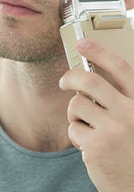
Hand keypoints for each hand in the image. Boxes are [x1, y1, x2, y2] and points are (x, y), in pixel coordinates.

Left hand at [59, 38, 133, 191]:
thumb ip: (120, 103)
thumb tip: (87, 82)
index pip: (122, 68)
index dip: (100, 52)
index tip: (83, 43)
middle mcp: (132, 113)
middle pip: (90, 81)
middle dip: (71, 77)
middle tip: (64, 81)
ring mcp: (114, 130)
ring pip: (76, 105)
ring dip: (75, 115)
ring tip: (88, 129)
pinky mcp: (95, 146)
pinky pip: (73, 129)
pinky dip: (77, 136)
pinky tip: (91, 149)